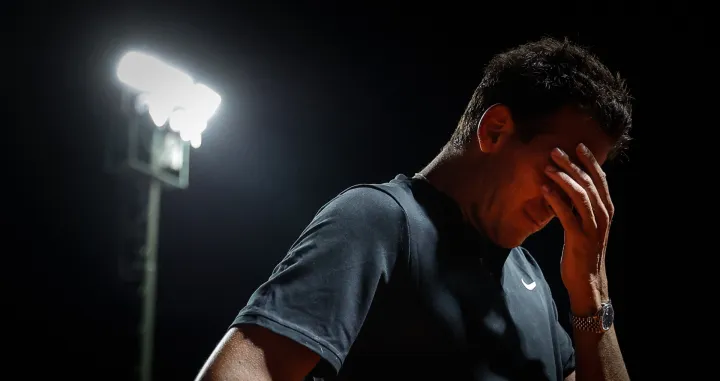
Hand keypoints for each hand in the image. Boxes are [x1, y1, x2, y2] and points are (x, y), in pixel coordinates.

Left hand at [542, 143, 612, 315]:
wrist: (587, 280)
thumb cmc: (582, 250)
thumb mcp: (585, 224)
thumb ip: (580, 206)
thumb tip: (567, 184)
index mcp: (607, 210)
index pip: (601, 180)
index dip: (590, 161)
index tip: (578, 146)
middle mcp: (603, 216)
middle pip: (589, 183)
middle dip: (572, 165)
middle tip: (555, 151)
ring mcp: (592, 227)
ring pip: (580, 196)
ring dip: (563, 179)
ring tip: (548, 167)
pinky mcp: (579, 238)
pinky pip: (567, 215)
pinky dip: (555, 200)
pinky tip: (544, 189)